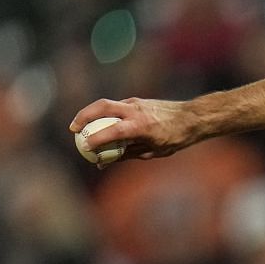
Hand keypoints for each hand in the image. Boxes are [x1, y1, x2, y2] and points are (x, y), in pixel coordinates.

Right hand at [67, 97, 200, 160]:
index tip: (85, 147)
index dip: (97, 138)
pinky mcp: (135, 100)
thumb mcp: (152, 151)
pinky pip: (114, 106)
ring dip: (89, 113)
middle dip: (83, 117)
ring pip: (106, 103)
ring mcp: (134, 102)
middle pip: (102, 107)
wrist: (191, 116)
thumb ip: (126, 155)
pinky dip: (103, 113)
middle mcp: (135, 110)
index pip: (114, 131)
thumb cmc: (174, 138)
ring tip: (79, 126)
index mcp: (141, 126)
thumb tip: (103, 163)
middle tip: (73, 130)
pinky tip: (98, 123)